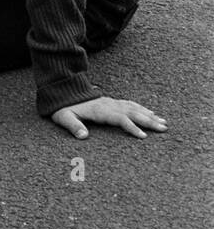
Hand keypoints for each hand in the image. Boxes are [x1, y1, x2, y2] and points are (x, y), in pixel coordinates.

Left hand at [51, 96, 167, 138]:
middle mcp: (109, 105)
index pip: (120, 119)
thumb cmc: (64, 108)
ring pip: (134, 108)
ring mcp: (112, 102)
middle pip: (132, 113)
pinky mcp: (112, 102)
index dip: (132, 127)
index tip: (144, 137)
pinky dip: (142, 108)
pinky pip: (130, 104)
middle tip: (164, 128)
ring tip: (163, 122)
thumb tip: (82, 136)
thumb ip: (73, 126)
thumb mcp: (64, 117)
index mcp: (100, 110)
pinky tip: (151, 112)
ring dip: (149, 114)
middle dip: (149, 120)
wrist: (63, 92)